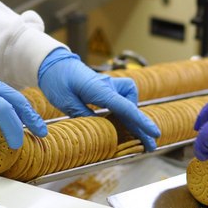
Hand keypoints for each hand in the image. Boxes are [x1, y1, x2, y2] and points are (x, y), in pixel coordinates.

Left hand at [38, 49, 159, 150]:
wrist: (54, 63)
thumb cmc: (57, 80)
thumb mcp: (65, 101)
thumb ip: (83, 115)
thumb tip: (99, 128)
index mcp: (99, 89)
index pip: (125, 107)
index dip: (140, 122)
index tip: (153, 133)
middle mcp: (108, 86)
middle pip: (131, 108)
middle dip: (142, 126)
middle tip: (150, 145)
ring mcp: (108, 85)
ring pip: (129, 100)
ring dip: (132, 115)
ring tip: (131, 131)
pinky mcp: (105, 87)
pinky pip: (121, 99)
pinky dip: (125, 110)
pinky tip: (119, 120)